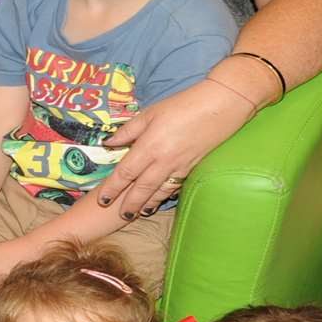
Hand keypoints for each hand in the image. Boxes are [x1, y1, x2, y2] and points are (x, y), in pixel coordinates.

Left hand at [96, 80, 253, 219]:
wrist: (219, 107)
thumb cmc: (182, 105)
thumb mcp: (150, 113)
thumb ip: (128, 131)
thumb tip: (108, 143)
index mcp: (149, 146)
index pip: (126, 173)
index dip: (113, 188)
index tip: (103, 199)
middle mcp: (162, 161)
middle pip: (141, 188)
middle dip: (129, 204)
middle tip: (120, 216)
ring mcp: (178, 166)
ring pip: (159, 191)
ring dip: (147, 204)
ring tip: (137, 214)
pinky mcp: (191, 167)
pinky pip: (174, 186)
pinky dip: (164, 196)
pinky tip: (159, 200)